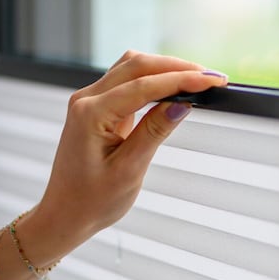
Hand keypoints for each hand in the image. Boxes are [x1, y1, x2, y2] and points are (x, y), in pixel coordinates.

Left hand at [24, 50, 227, 261]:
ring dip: (166, 70)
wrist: (65, 214)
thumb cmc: (92, 200)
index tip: (212, 81)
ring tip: (199, 82)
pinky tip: (175, 89)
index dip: (181, 80)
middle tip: (213, 79)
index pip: (142, 86)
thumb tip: (182, 104)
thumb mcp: (129, 170)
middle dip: (177, 68)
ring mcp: (89, 101)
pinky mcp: (97, 107)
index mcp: (90, 114)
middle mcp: (86, 100)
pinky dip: (153, 80)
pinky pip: (128, 82)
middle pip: (137, 66)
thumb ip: (154, 132)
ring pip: (132, 68)